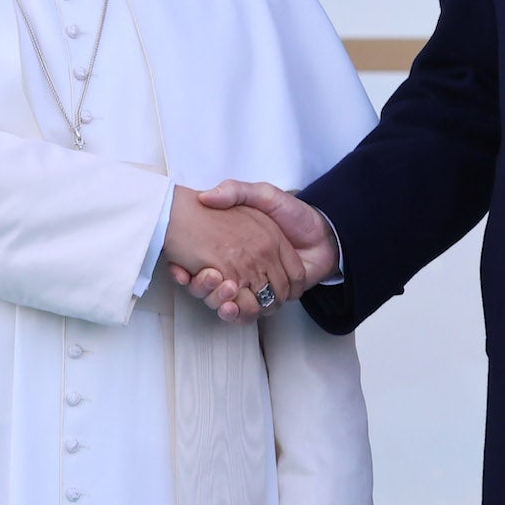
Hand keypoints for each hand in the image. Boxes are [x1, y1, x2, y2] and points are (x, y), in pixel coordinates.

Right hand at [166, 181, 337, 322]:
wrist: (325, 234)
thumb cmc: (294, 214)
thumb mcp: (263, 195)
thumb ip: (237, 191)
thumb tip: (207, 196)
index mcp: (237, 247)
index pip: (204, 263)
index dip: (192, 267)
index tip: (180, 267)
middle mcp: (242, 269)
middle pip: (210, 286)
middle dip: (201, 287)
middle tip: (198, 277)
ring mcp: (254, 286)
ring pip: (224, 302)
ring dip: (214, 300)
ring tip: (214, 288)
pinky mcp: (269, 300)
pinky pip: (246, 313)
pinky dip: (234, 313)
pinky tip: (229, 305)